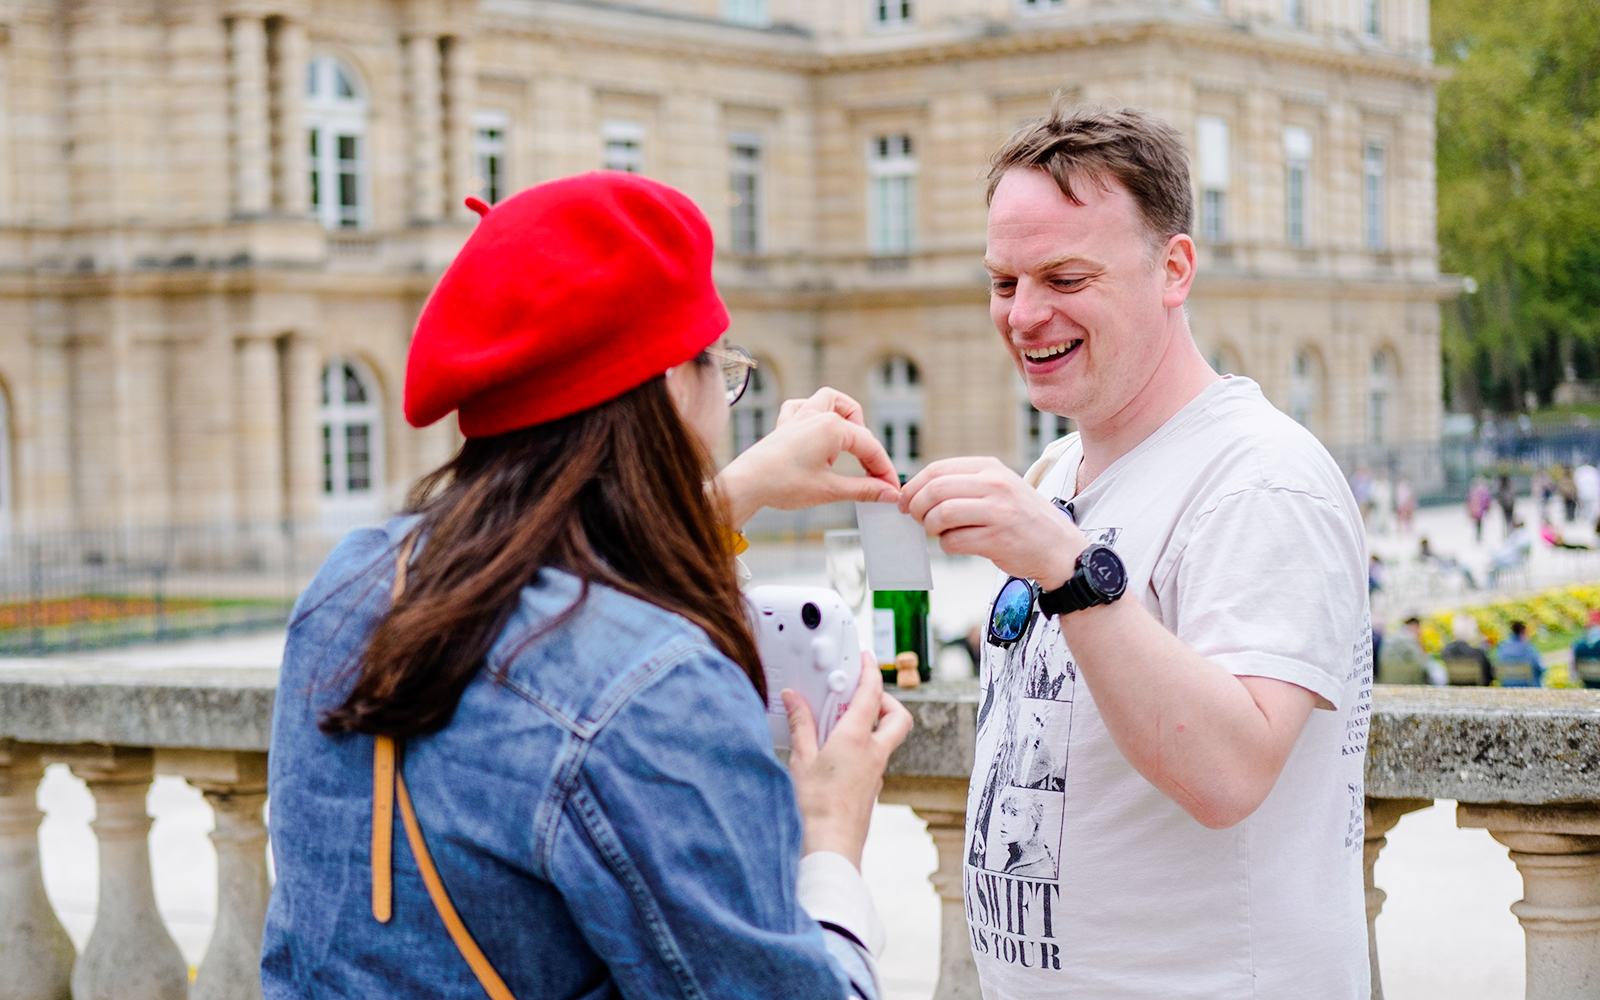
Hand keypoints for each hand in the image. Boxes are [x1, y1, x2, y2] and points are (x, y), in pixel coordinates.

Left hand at [716, 389, 899, 527]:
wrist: (745, 485)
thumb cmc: (783, 484)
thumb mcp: (830, 490)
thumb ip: (863, 489)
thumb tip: (887, 493)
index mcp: (832, 427)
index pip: (870, 447)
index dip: (884, 470)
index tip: (891, 489)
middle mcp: (816, 415)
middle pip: (856, 424)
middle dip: (868, 450)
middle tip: (873, 477)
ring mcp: (798, 417)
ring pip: (830, 400)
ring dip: (845, 416)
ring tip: (852, 442)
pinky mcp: (784, 425)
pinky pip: (802, 407)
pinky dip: (813, 413)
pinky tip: (816, 429)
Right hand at [783, 654, 912, 868]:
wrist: (830, 847)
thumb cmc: (816, 807)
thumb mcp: (801, 759)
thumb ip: (801, 725)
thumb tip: (794, 699)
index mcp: (857, 738)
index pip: (871, 693)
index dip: (870, 671)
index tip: (865, 659)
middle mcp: (874, 753)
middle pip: (897, 716)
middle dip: (885, 700)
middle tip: (860, 696)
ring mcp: (876, 772)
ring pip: (886, 738)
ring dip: (871, 723)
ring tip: (838, 723)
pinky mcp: (871, 788)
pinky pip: (874, 758)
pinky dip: (861, 747)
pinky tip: (836, 753)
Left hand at [901, 456, 1085, 589]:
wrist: (1059, 548)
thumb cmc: (1023, 519)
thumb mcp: (1000, 487)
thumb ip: (965, 484)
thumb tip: (918, 492)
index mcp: (991, 468)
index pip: (937, 469)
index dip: (913, 486)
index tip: (906, 501)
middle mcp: (995, 485)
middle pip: (935, 490)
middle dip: (916, 507)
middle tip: (916, 519)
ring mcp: (997, 512)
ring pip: (941, 515)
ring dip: (930, 527)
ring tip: (937, 532)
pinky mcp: (997, 539)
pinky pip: (954, 541)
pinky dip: (947, 545)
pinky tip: (957, 545)